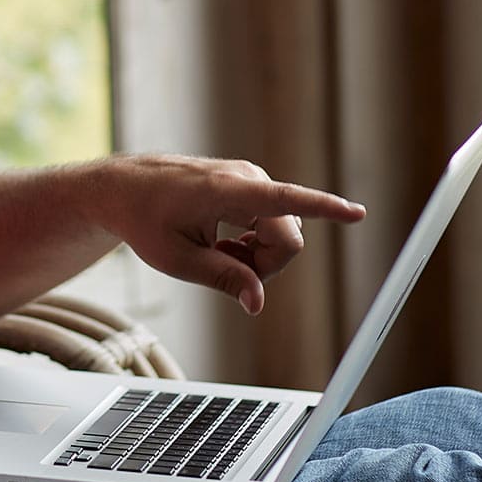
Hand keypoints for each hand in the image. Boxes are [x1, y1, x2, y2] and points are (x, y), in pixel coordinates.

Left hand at [86, 155, 365, 315]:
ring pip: (282, 234)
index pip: (287, 200)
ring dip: (258, 255)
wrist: (124, 189)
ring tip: (219, 253)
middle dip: (266, 266)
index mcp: (228, 191)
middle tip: (224, 268)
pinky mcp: (249, 185)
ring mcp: (250, 179)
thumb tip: (258, 303)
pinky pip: (272, 223)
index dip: (325, 209)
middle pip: (288, 239)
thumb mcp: (178, 260)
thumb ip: (223, 279)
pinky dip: (254, 243)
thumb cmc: (145, 220)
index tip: (358, 213)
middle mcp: (247, 178)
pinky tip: (226, 244)